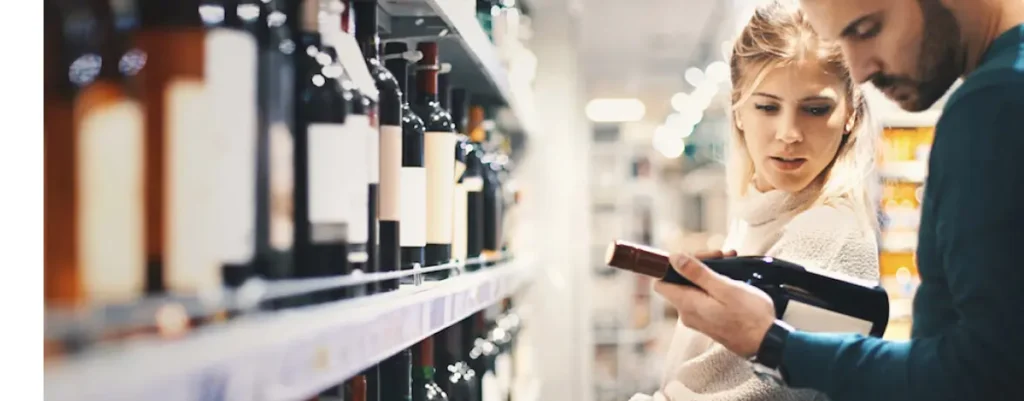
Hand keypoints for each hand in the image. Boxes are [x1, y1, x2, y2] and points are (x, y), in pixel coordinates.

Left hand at [654, 250, 776, 357]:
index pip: (661, 282)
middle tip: (720, 256)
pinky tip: (731, 277)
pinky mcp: (709, 321)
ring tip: (730, 261)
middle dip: (697, 265)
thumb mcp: (724, 288)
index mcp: (687, 304)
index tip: (692, 256)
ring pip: (693, 288)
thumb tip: (673, 258)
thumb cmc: (749, 316)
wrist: (768, 342)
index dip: (671, 266)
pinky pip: (704, 298)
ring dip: (709, 273)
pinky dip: (714, 285)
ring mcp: (698, 319)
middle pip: (679, 282)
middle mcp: (687, 314)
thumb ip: (697, 273)